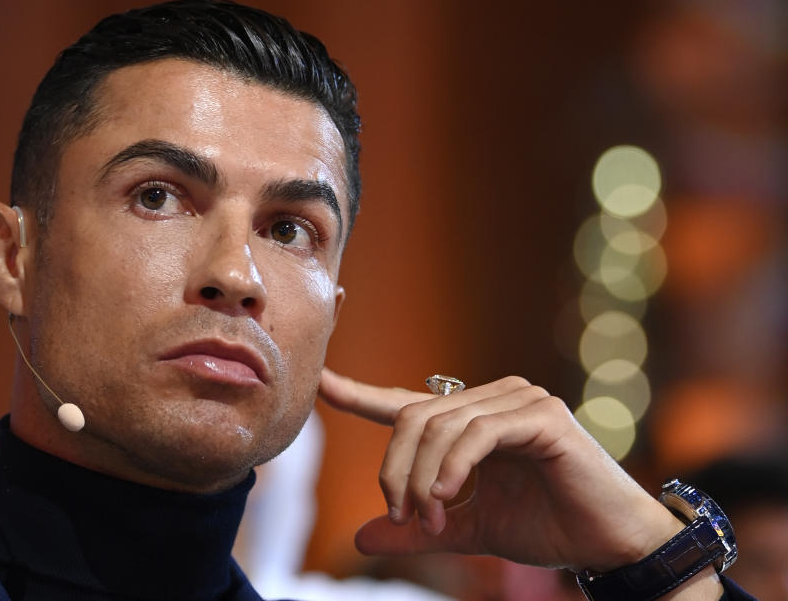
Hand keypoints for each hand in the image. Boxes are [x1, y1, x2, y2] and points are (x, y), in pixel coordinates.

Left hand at [318, 369, 687, 573]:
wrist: (609, 544)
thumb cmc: (545, 528)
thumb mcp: (465, 529)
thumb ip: (416, 529)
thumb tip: (358, 537)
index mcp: (473, 418)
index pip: (407, 403)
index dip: (360, 394)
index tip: (320, 383)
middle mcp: (493, 398)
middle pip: (413, 418)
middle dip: (394, 470)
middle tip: (401, 518)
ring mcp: (519, 401)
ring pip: (440, 426)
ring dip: (422, 479)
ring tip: (427, 521)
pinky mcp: (541, 416)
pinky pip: (477, 433)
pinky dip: (452, 467)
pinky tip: (446, 498)